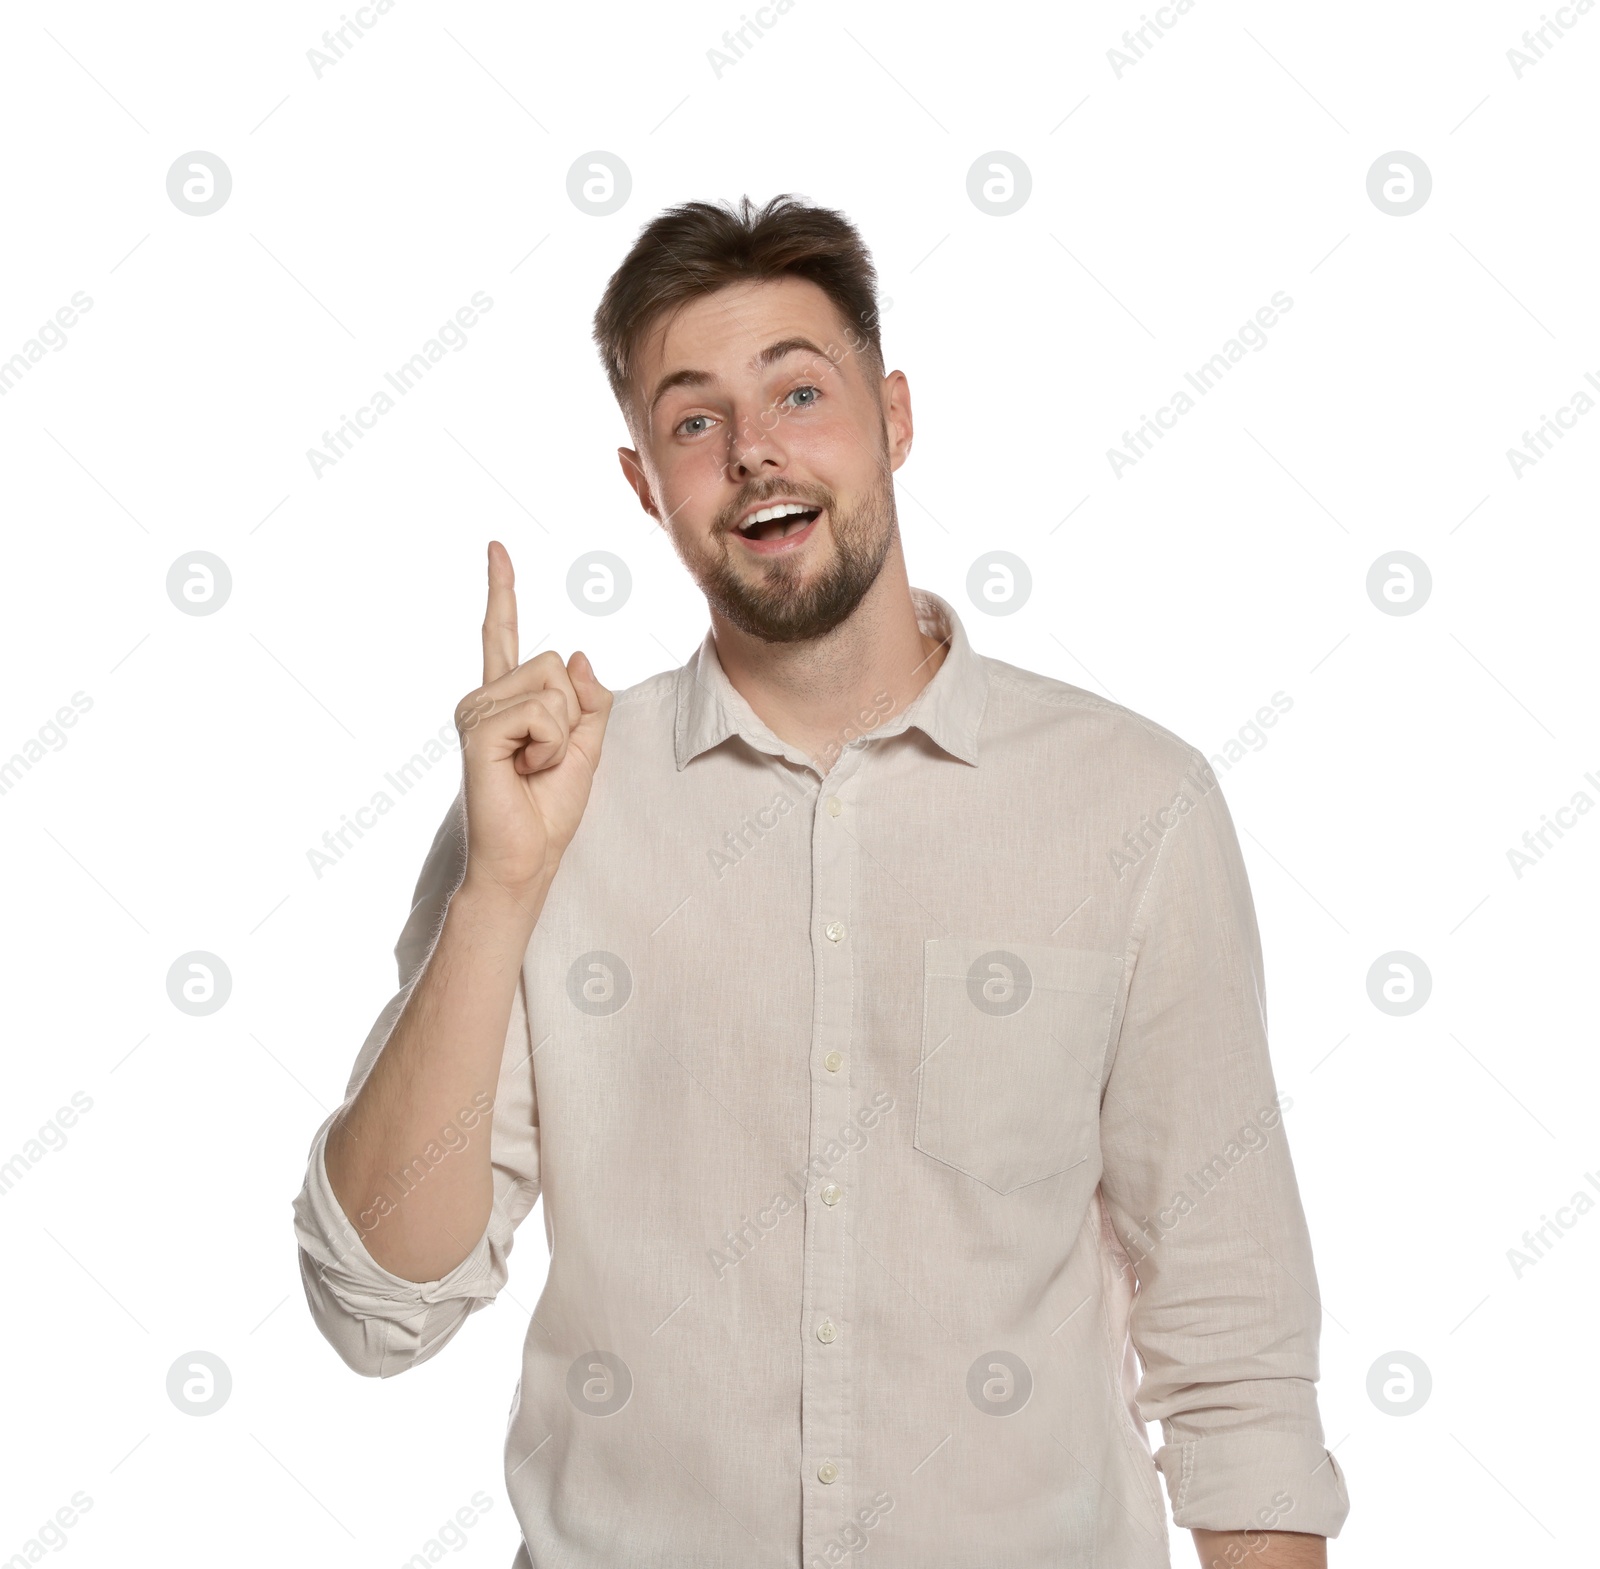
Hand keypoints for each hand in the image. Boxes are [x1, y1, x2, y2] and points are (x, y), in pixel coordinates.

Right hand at [454, 540, 611, 906]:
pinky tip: (523, 770)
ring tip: (531, 767)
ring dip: (561, 734)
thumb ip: (588, 699)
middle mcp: (483, 698)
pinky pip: (542, 712)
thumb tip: (579, 654)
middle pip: (555, 662)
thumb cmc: (548, 808)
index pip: (502, 634)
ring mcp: (476, 711)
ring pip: (552, 685)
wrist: (526, 857)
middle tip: (543, 759)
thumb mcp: (587, 747)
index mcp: (505, 699)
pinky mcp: (478, 729)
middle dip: (571, 714)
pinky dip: (549, 746)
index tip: (496, 547)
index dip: (501, 589)